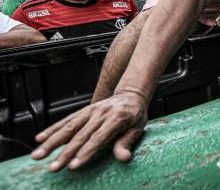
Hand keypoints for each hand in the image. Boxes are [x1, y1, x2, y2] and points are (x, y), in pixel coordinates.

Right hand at [31, 92, 147, 171]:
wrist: (131, 96)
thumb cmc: (134, 116)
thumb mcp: (137, 129)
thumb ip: (127, 143)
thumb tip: (124, 158)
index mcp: (116, 119)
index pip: (98, 138)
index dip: (85, 152)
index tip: (73, 166)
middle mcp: (100, 114)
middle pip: (80, 135)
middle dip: (65, 153)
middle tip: (53, 167)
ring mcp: (90, 111)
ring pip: (68, 127)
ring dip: (51, 142)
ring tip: (38, 155)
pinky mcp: (83, 111)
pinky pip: (66, 120)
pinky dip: (52, 129)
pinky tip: (40, 139)